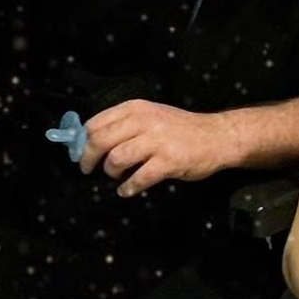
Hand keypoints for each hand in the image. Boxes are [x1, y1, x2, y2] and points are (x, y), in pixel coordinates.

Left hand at [79, 101, 230, 197]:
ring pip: (116, 159)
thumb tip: (93, 142)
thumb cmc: (182, 130)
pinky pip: (138, 178)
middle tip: (89, 169)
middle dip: (89, 158)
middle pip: (101, 140)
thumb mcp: (152, 116)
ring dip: (111, 172)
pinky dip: (128, 188)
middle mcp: (144, 121)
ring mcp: (157, 141)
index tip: (81, 153)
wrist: (217, 136)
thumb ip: (126, 125)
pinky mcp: (168, 161)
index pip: (96, 123)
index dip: (83, 141)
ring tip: (117, 177)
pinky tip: (128, 190)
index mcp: (136, 109)